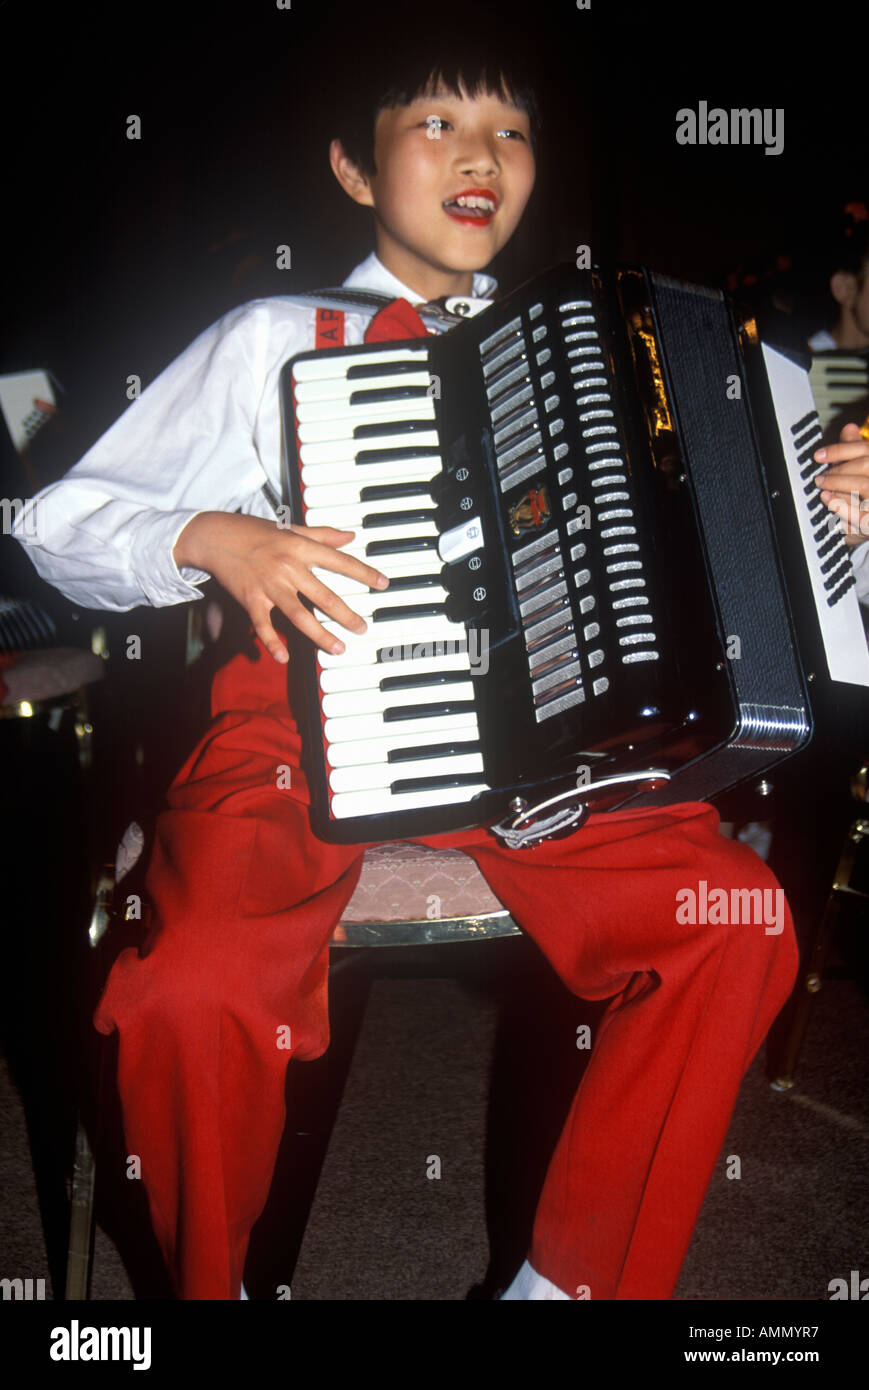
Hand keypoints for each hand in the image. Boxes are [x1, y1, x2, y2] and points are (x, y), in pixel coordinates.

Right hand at [173, 512, 388, 662]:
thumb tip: (350, 537)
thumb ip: (322, 535)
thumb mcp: (291, 528)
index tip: (383, 584)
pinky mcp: (250, 599)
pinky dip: (272, 643)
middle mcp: (288, 567)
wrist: (215, 535)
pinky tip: (284, 658)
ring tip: (338, 648)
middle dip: (347, 615)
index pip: (340, 561)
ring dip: (320, 635)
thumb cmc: (254, 531)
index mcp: (300, 547)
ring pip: (299, 615)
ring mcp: (269, 585)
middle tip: (362, 628)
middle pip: (324, 596)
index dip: (364, 573)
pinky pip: (264, 626)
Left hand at [813, 422, 868, 548]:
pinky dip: (840, 503)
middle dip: (838, 469)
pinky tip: (826, 498)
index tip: (818, 455)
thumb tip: (849, 427)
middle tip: (820, 476)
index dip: (839, 450)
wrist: (868, 521)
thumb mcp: (861, 469)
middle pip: (865, 464)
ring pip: (862, 485)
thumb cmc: (865, 494)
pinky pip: (859, 510)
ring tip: (821, 485)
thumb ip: (855, 450)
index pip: (865, 449)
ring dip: (838, 483)